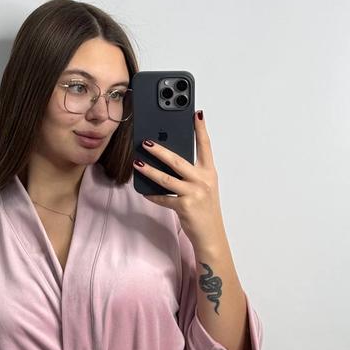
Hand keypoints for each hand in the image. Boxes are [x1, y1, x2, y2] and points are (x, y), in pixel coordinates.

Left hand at [133, 110, 228, 253]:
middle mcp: (203, 181)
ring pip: (166, 178)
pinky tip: (144, 191)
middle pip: (178, 160)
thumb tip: (169, 163)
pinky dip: (153, 195)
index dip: (201, 129)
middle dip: (160, 150)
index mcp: (209, 173)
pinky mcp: (184, 206)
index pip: (206, 146)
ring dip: (149, 170)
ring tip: (137, 163)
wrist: (211, 236)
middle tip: (146, 142)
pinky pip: (163, 198)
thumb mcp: (203, 188)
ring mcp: (194, 193)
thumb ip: (191, 175)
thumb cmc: (206, 210)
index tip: (196, 113)